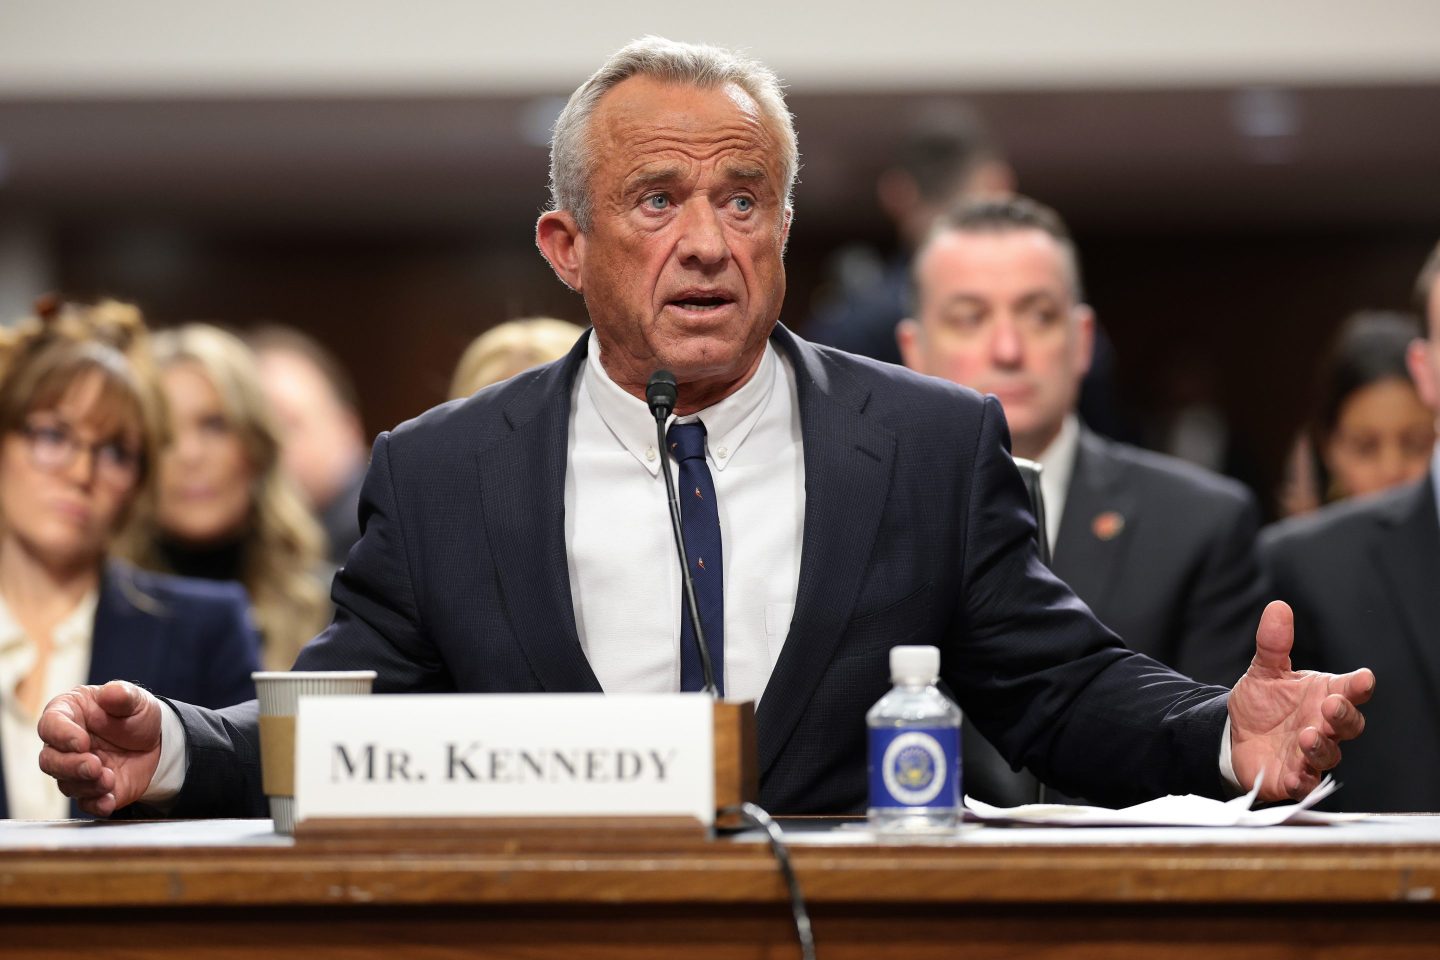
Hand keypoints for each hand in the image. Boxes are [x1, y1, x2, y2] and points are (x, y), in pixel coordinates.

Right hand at [37, 680, 163, 816]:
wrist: (157, 744)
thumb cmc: (136, 716)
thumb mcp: (136, 700)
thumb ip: (123, 695)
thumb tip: (111, 692)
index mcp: (69, 715)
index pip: (50, 725)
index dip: (61, 735)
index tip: (82, 742)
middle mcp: (65, 745)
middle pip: (50, 760)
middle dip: (70, 766)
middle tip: (94, 766)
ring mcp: (76, 770)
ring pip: (65, 783)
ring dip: (86, 785)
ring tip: (109, 779)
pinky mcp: (91, 791)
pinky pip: (85, 803)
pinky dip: (96, 804)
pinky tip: (108, 801)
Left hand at [1230, 601, 1374, 801]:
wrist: (1235, 736)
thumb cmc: (1262, 704)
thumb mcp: (1264, 671)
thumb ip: (1273, 644)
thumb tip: (1278, 607)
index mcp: (1324, 695)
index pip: (1350, 690)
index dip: (1359, 685)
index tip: (1363, 678)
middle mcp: (1324, 725)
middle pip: (1349, 724)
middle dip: (1343, 715)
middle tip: (1331, 705)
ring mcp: (1311, 754)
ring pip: (1329, 754)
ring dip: (1320, 746)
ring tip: (1307, 735)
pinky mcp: (1293, 778)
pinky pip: (1303, 783)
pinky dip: (1301, 780)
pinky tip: (1294, 776)